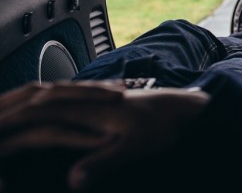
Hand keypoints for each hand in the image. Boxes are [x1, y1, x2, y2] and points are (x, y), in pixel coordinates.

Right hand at [0, 81, 208, 190]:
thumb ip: (102, 161)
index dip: (18, 121)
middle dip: (15, 111)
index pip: (40, 110)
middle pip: (40, 99)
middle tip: (6, 147)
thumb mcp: (135, 148)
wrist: (183, 109)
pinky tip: (56, 129)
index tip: (3, 150)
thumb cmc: (161, 126)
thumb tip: (73, 182)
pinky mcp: (98, 109)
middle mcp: (84, 102)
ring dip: (35, 108)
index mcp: (86, 110)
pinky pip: (65, 106)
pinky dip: (53, 111)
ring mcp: (90, 103)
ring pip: (51, 99)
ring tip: (19, 136)